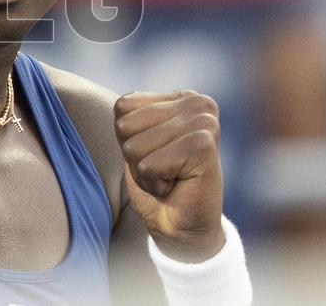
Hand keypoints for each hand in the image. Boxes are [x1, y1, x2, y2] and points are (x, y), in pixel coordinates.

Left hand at [113, 90, 224, 261]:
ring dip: (144, 172)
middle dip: (135, 156)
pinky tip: (176, 187)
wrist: (183, 228)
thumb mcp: (137, 141)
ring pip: (134, 147)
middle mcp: (198, 103)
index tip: (156, 154)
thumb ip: (131, 117)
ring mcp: (204, 123)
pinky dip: (154, 184)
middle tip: (163, 170)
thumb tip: (121, 103)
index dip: (129, 139)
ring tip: (170, 177)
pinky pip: (149, 166)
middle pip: (126, 126)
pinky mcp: (204, 146)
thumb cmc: (159, 184)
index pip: (123, 107)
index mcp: (183, 97)